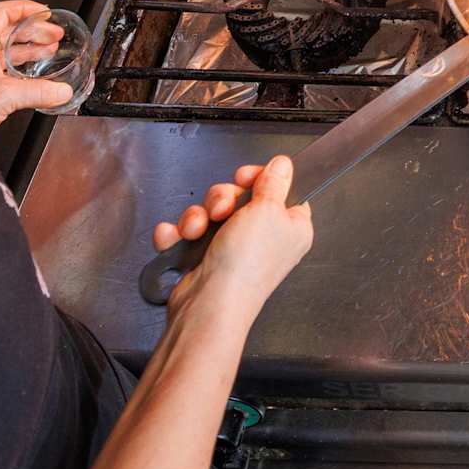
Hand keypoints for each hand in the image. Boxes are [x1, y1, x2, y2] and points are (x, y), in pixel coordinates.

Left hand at [0, 0, 73, 142]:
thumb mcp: (5, 97)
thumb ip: (38, 92)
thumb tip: (62, 91)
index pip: (1, 13)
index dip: (24, 8)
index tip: (43, 12)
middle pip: (8, 30)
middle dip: (34, 30)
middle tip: (54, 34)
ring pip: (6, 50)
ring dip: (29, 47)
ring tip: (49, 50)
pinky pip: (3, 68)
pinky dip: (21, 66)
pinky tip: (32, 75)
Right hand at [152, 155, 312, 316]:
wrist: (209, 304)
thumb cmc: (246, 265)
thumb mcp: (267, 210)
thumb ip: (275, 182)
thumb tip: (284, 164)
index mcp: (290, 228)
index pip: (282, 190)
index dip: (262, 179)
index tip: (247, 178)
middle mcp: (265, 238)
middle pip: (242, 197)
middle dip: (222, 198)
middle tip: (222, 210)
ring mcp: (234, 248)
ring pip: (212, 211)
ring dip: (197, 216)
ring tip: (197, 230)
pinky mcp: (205, 257)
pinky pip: (190, 231)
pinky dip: (179, 234)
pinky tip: (178, 239)